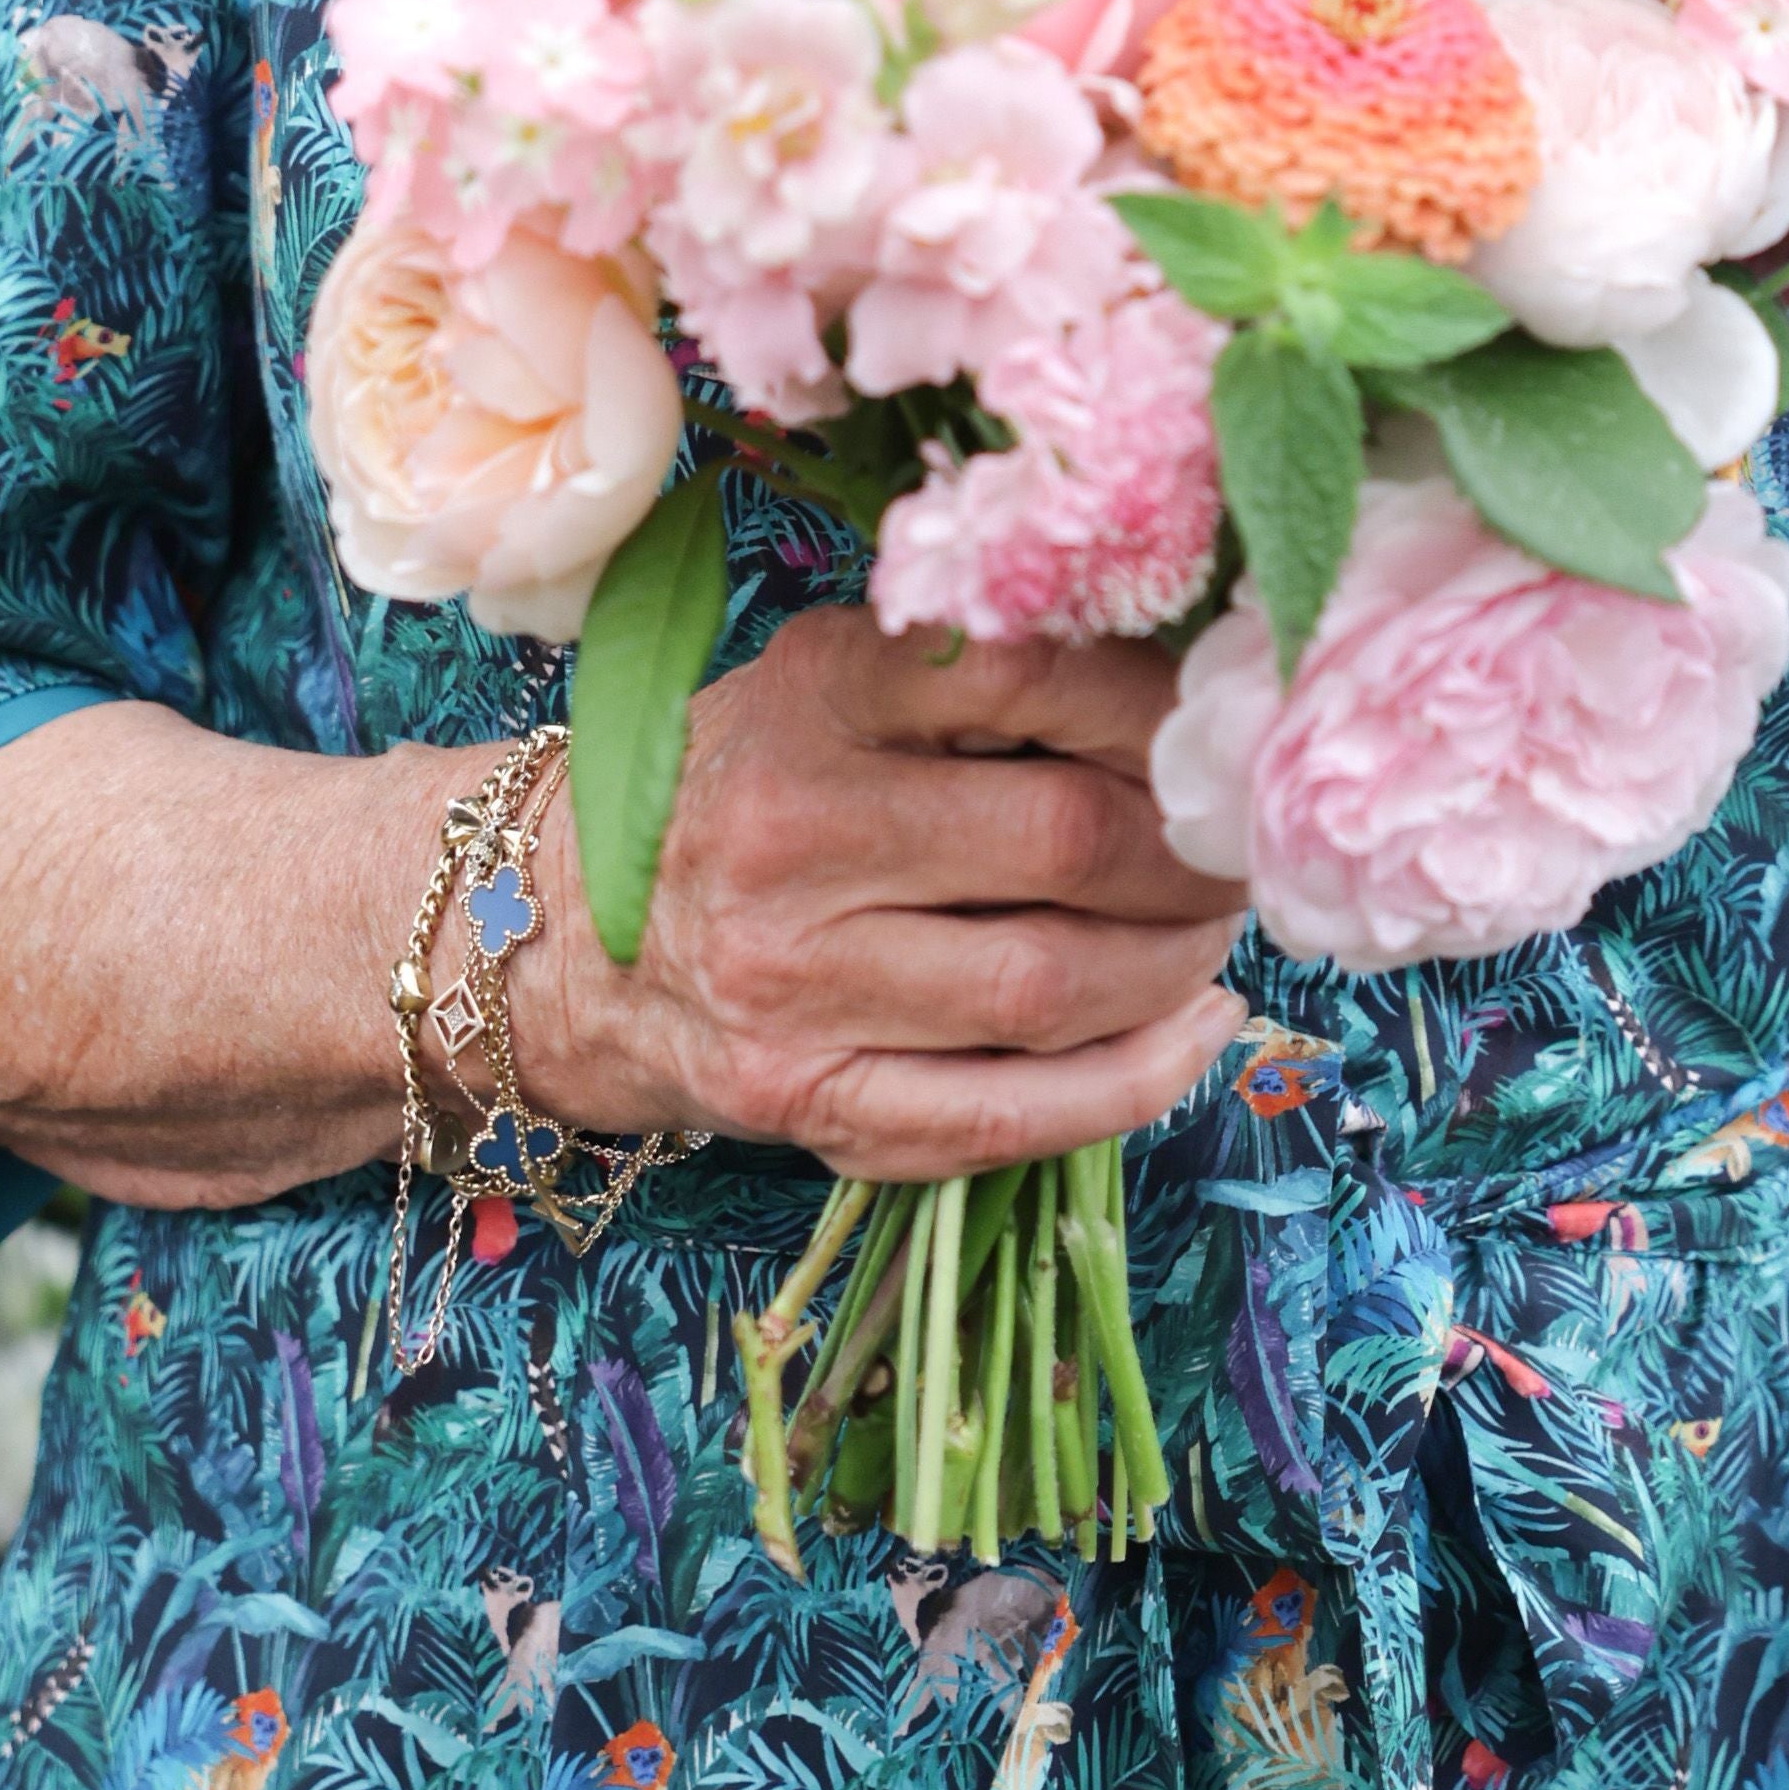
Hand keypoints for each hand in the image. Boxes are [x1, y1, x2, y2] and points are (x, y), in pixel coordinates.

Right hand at [515, 607, 1249, 1178]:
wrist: (552, 928)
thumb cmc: (734, 785)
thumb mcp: (826, 680)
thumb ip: (972, 675)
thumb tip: (1187, 692)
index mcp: (815, 692)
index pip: (1035, 677)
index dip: (1161, 707)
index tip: (1214, 727)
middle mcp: (794, 832)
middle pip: (1071, 842)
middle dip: (1194, 852)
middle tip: (1236, 847)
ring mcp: (794, 982)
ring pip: (1057, 987)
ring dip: (1178, 964)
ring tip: (1213, 932)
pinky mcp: (805, 1101)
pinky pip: (1008, 1114)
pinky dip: (1133, 1080)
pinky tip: (1192, 1031)